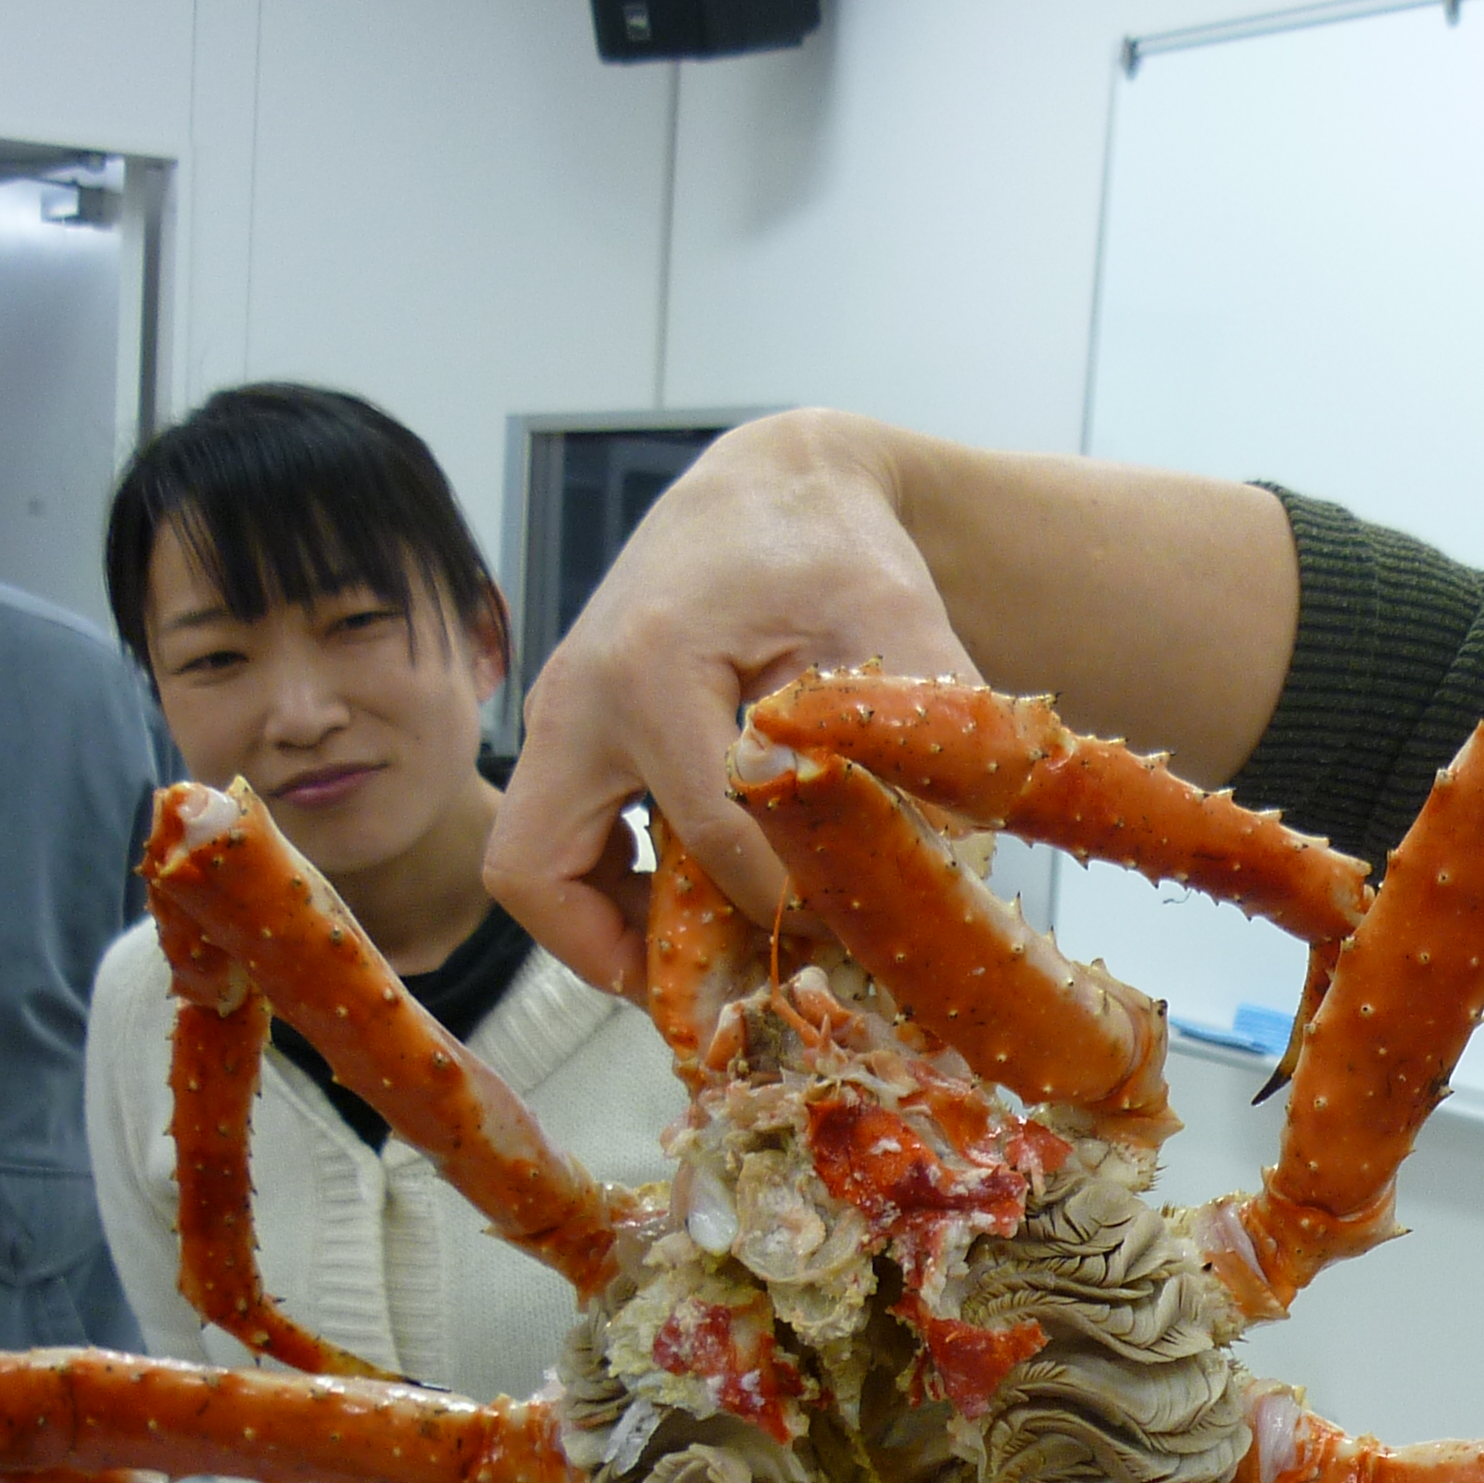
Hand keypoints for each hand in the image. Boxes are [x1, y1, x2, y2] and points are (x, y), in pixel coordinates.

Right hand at [486, 412, 975, 992]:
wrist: (771, 490)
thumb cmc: (832, 550)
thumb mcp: (895, 625)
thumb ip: (922, 735)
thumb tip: (953, 861)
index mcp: (655, 669)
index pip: (712, 835)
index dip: (782, 904)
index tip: (841, 930)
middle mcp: (578, 697)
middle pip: (543, 869)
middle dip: (622, 951)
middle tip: (721, 992)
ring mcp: (558, 715)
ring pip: (531, 865)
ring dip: (606, 930)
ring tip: (708, 962)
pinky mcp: (566, 730)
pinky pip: (551, 841)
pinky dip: (607, 890)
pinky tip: (693, 907)